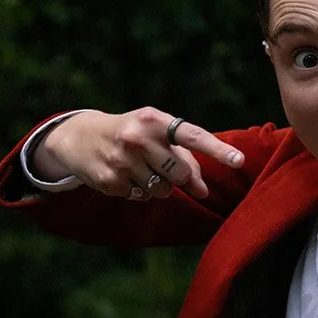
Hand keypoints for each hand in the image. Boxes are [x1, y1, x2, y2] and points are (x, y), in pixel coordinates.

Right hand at [35, 108, 243, 199]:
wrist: (79, 137)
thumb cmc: (131, 133)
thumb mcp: (155, 133)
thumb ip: (184, 156)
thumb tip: (203, 190)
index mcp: (154, 120)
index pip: (193, 136)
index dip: (218, 150)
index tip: (239, 161)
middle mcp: (138, 138)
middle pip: (181, 173)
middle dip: (181, 177)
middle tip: (168, 168)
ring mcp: (122, 161)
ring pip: (164, 191)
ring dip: (161, 186)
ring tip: (142, 169)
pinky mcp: (110, 181)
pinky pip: (142, 198)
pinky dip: (140, 191)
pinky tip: (126, 176)